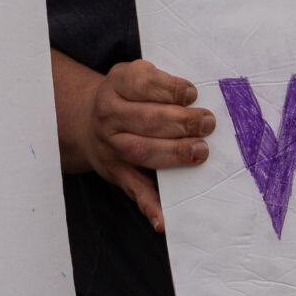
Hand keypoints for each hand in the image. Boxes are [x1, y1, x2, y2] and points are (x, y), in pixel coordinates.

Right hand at [62, 56, 215, 233]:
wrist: (88, 123)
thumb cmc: (128, 97)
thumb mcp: (136, 75)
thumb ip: (162, 81)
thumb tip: (198, 97)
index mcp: (116, 84)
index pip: (142, 84)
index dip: (169, 89)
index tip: (192, 94)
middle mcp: (109, 115)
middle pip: (146, 119)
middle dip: (180, 122)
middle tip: (207, 123)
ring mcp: (111, 146)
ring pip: (141, 151)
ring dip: (173, 152)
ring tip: (200, 151)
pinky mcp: (116, 173)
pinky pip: (133, 190)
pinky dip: (149, 206)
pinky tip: (163, 219)